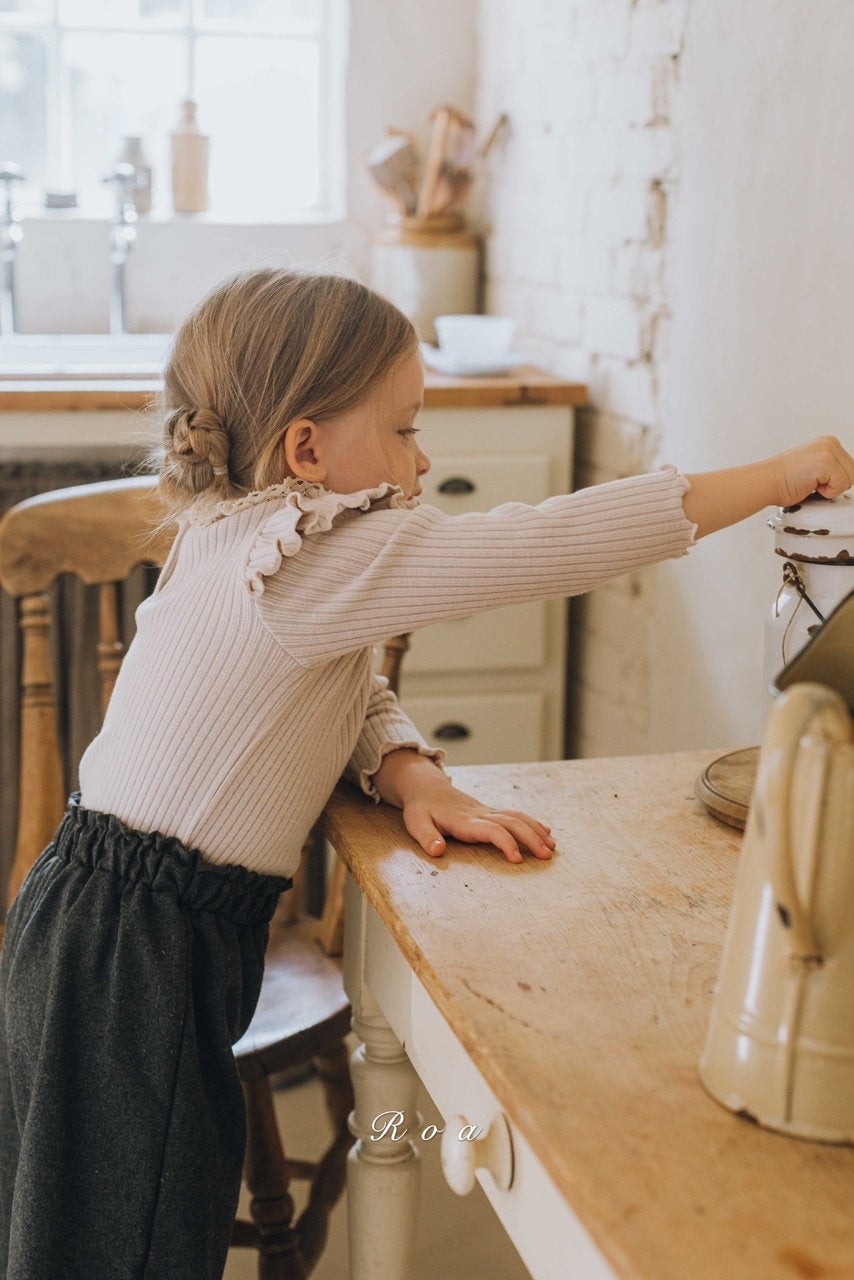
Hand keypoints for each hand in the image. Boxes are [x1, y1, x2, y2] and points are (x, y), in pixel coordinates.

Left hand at [372, 747, 555, 862]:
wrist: (426, 787)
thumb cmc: (421, 809)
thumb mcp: (417, 823)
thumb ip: (428, 838)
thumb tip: (438, 851)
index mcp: (465, 820)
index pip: (491, 830)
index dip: (505, 843)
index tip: (517, 859)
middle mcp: (480, 813)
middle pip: (511, 823)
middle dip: (531, 838)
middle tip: (546, 856)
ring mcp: (487, 811)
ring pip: (517, 817)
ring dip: (536, 831)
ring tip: (552, 847)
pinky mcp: (490, 811)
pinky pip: (515, 815)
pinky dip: (533, 823)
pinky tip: (546, 832)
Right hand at [769, 436, 853, 507]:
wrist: (766, 482)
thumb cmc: (784, 480)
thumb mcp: (813, 468)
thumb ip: (831, 470)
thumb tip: (847, 481)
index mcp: (828, 443)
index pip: (850, 468)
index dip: (835, 481)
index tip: (816, 482)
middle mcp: (830, 443)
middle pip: (853, 473)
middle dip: (835, 484)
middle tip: (812, 483)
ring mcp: (828, 450)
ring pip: (850, 479)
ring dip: (830, 489)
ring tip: (810, 483)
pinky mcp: (825, 461)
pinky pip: (841, 485)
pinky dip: (826, 492)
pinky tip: (809, 485)